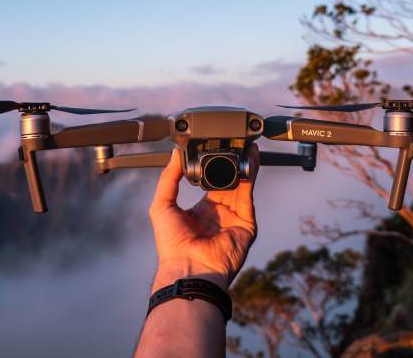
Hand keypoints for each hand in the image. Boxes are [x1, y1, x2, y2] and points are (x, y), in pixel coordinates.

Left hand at [149, 145, 259, 291]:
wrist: (188, 267)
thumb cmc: (172, 244)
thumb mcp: (162, 205)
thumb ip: (168, 178)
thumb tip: (175, 154)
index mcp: (202, 211)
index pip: (213, 184)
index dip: (216, 168)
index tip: (216, 151)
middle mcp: (220, 214)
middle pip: (230, 183)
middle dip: (233, 165)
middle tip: (235, 145)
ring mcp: (234, 219)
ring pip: (242, 187)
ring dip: (245, 166)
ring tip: (246, 147)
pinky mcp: (246, 224)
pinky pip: (248, 197)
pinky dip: (250, 178)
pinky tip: (250, 161)